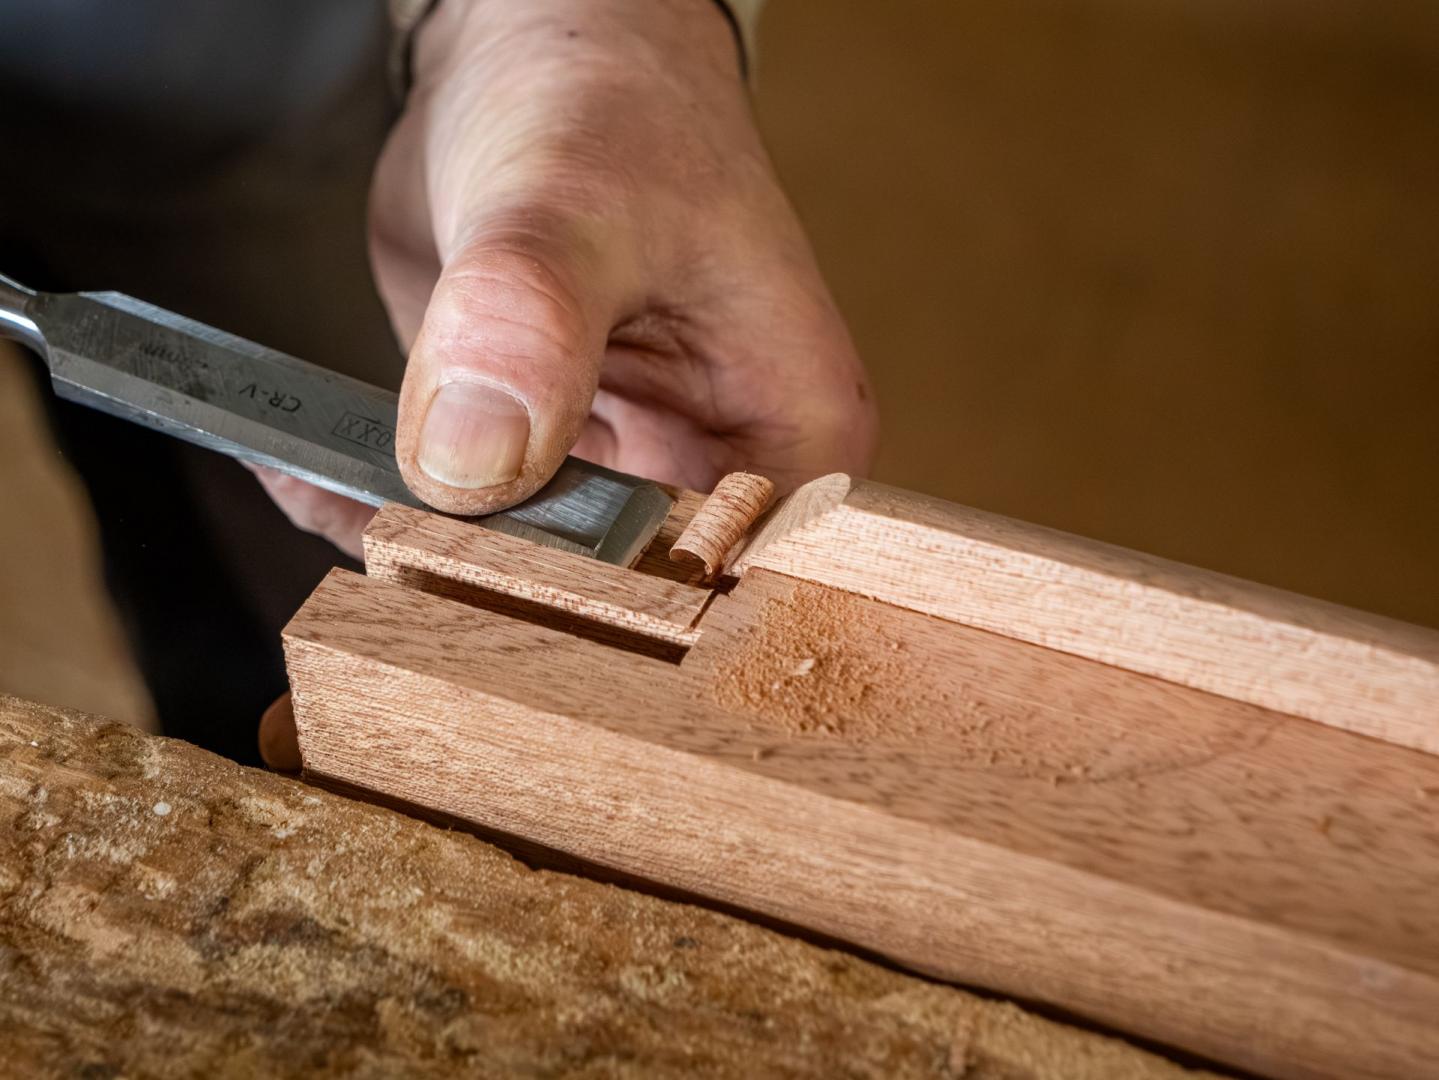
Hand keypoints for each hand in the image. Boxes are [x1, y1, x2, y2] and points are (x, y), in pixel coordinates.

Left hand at [262, 0, 876, 553]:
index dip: (605, 608)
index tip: (477, 586)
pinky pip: (460, 524)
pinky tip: (305, 465)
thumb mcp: (571, 196)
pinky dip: (378, 508)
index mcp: (794, 433)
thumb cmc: (607, 105)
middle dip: (497, 594)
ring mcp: (629, 477)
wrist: (541, 62)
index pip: (720, 581)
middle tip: (382, 556)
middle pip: (619, 602)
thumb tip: (471, 465)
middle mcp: (721, 474)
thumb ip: (527, 322)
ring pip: (526, 576)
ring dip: (424, 555)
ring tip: (330, 496)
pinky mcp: (544, 467)